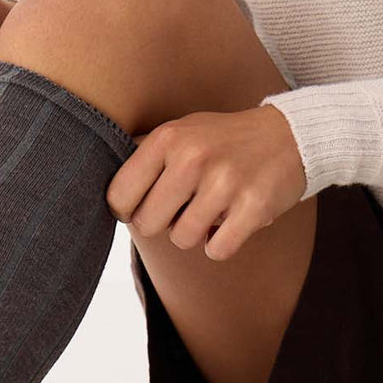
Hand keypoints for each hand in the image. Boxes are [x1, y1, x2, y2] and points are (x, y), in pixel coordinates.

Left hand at [105, 105, 307, 261]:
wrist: (290, 135)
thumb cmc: (223, 140)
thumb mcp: (180, 132)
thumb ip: (142, 157)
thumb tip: (92, 184)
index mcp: (167, 138)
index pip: (119, 196)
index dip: (128, 210)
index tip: (142, 206)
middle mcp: (192, 158)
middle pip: (148, 224)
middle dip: (163, 223)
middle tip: (183, 208)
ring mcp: (224, 183)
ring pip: (182, 240)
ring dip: (194, 234)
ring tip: (211, 210)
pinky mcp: (253, 207)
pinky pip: (216, 250)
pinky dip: (221, 244)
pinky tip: (231, 221)